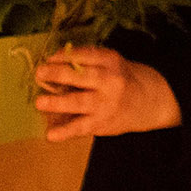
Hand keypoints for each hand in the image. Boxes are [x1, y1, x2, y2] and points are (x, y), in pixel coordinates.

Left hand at [35, 46, 180, 140]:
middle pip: (83, 77)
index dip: (66, 56)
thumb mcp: (111, 64)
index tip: (49, 58)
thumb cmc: (122, 79)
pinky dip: (65, 132)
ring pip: (80, 103)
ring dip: (58, 103)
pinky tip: (51, 135)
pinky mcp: (102, 123)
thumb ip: (87, 62)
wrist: (150, 102)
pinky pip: (81, 127)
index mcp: (112, 62)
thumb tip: (54, 62)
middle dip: (59, 74)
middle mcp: (111, 82)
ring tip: (39, 102)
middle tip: (40, 73)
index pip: (86, 56)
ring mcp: (106, 104)